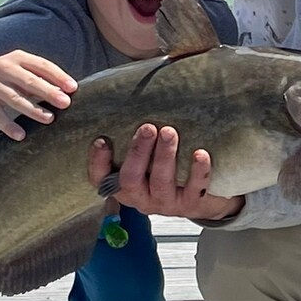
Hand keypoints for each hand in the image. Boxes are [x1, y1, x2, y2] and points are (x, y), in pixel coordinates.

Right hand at [0, 52, 76, 140]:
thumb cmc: (6, 75)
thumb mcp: (20, 69)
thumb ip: (39, 77)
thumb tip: (66, 92)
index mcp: (18, 58)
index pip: (42, 65)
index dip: (58, 76)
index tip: (73, 88)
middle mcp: (5, 69)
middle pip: (29, 81)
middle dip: (48, 92)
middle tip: (65, 103)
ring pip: (15, 98)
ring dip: (33, 109)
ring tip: (49, 118)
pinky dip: (8, 126)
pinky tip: (21, 135)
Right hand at [87, 125, 242, 222]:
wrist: (202, 197)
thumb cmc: (168, 169)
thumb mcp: (147, 158)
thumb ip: (137, 138)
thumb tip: (131, 96)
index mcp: (123, 185)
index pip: (100, 178)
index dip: (98, 161)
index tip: (102, 140)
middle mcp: (141, 197)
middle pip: (131, 179)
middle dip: (138, 151)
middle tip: (147, 128)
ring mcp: (166, 203)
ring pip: (160, 182)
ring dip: (164, 156)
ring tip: (169, 131)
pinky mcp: (191, 204)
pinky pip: (194, 189)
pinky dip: (197, 171)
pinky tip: (199, 153)